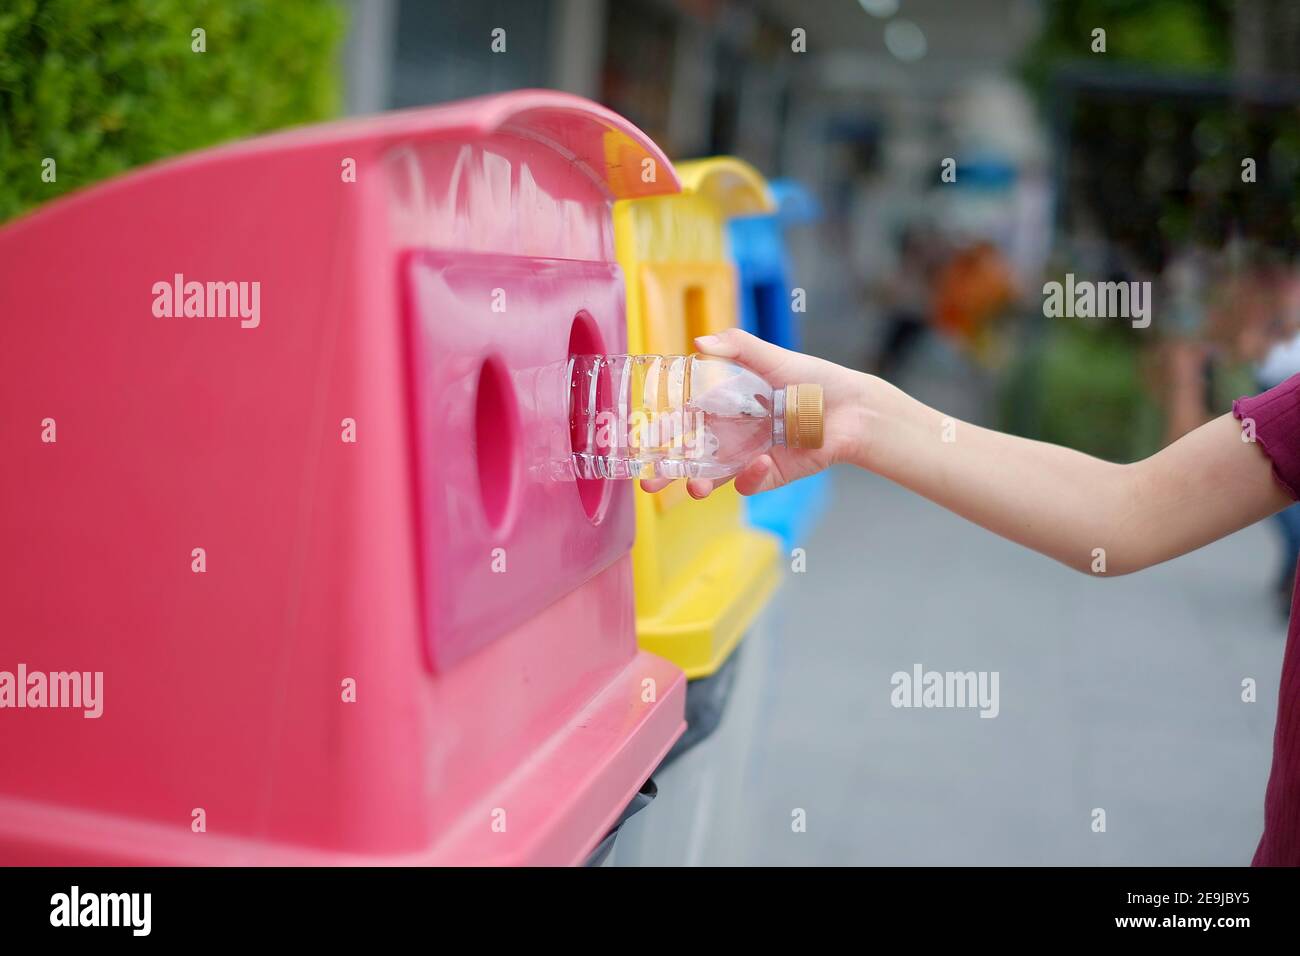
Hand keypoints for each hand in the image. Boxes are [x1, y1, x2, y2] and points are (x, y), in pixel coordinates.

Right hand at [640, 328, 869, 498]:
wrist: (853, 409)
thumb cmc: (813, 378)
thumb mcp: (772, 357)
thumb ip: (737, 347)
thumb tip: (698, 343)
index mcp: (726, 405)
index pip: (685, 420)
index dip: (663, 431)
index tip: (643, 439)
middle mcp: (733, 433)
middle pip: (691, 455)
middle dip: (667, 470)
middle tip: (648, 482)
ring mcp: (750, 456)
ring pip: (714, 476)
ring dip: (699, 484)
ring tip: (692, 488)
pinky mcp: (771, 474)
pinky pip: (751, 482)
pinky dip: (750, 476)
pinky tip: (759, 463)